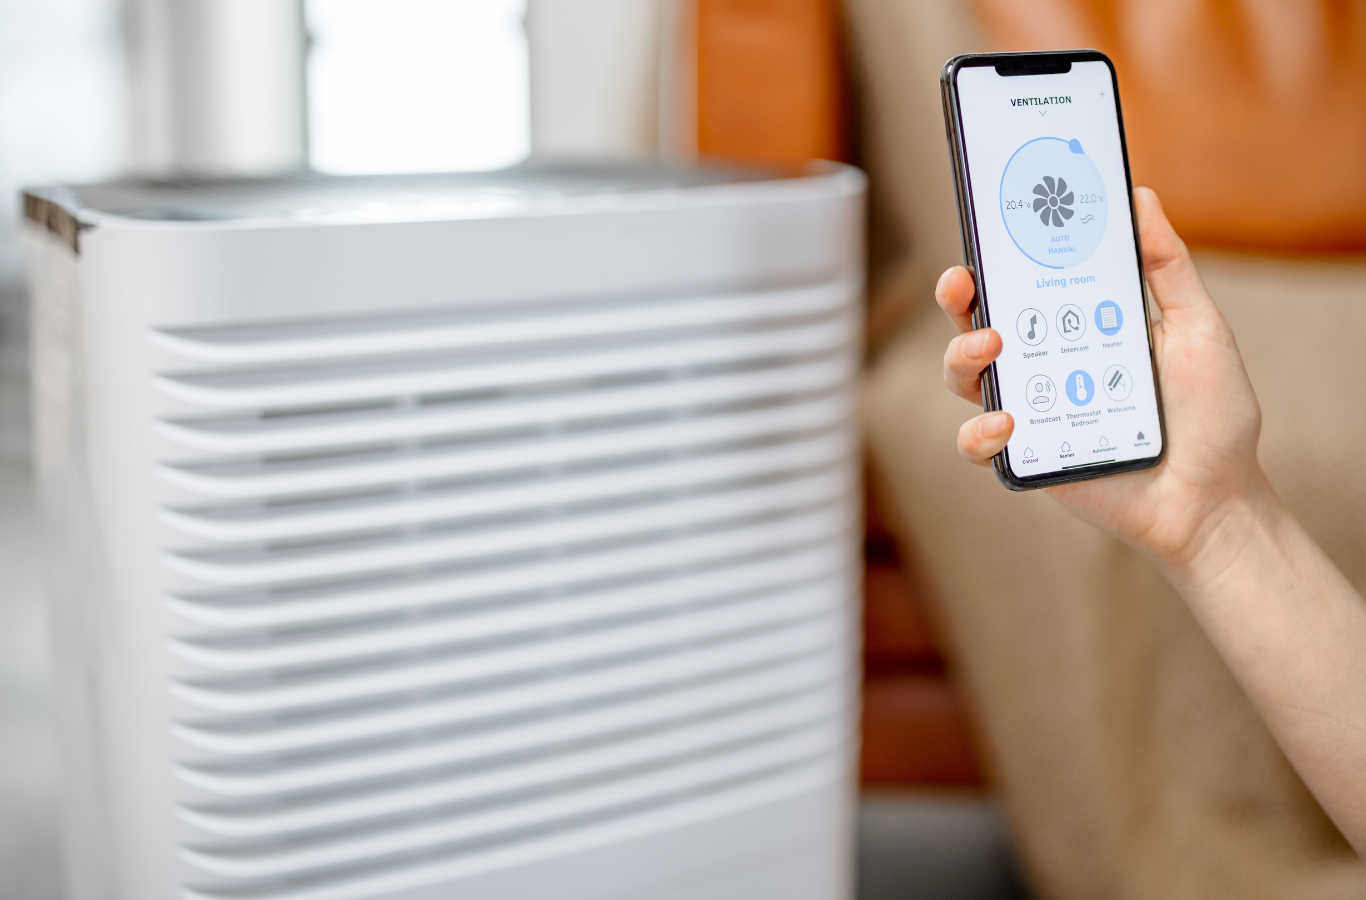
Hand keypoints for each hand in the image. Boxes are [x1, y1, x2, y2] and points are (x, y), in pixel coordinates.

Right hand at [939, 187, 1267, 570]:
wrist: (1214, 499)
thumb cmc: (1211, 415)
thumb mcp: (1198, 328)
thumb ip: (1166, 266)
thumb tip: (1140, 197)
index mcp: (1078, 324)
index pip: (1025, 281)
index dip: (998, 255)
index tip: (990, 227)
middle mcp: (1045, 363)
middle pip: (977, 321)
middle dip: (957, 296)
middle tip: (962, 281)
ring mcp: (1031, 410)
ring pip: (964, 376)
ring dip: (962, 354)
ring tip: (992, 347)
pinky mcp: (1025, 456)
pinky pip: (976, 443)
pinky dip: (979, 432)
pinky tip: (1008, 423)